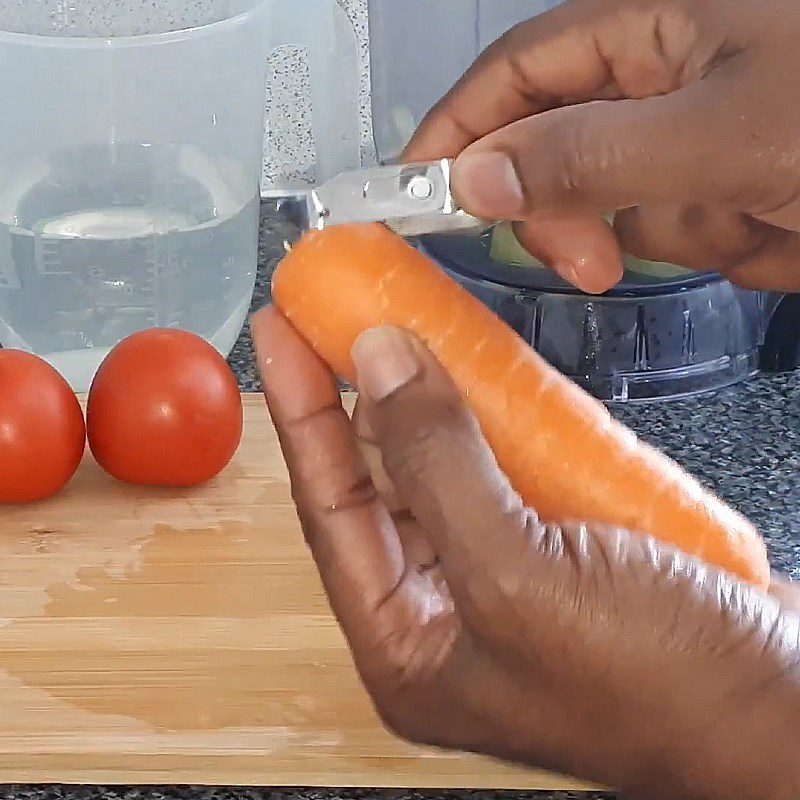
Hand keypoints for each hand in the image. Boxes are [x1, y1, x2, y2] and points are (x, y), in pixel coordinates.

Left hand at [253, 306, 799, 799]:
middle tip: (334, 314)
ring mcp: (505, 573)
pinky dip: (493, 411)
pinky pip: (504, 461)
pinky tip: (479, 367)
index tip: (281, 336)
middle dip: (356, 394)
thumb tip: (382, 367)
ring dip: (426, 394)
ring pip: (443, 462)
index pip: (331, 506)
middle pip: (380, 479)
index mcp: (410, 645)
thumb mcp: (523, 578)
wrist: (787, 711)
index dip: (300, 412)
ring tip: (397, 322)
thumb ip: (438, 467)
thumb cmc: (666, 688)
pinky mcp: (559, 540)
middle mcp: (448, 610)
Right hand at [404, 0, 799, 293]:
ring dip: (676, 230)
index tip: (413, 194)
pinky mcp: (727, 187)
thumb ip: (587, 156)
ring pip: (623, 206)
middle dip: (571, 210)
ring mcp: (695, 137)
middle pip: (553, 151)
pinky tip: (779, 223)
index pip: (512, 77)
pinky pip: (682, 230)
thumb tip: (482, 177)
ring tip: (751, 215)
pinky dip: (723, 243)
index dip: (456, 134)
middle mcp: (665, 77)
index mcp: (654, 25)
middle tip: (592, 255)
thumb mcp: (721, 133)